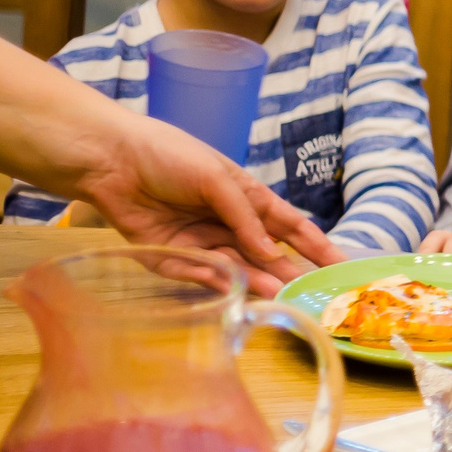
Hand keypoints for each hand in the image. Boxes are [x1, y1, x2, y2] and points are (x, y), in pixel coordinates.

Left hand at [75, 112, 341, 297]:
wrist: (112, 161)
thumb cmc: (171, 156)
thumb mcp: (219, 179)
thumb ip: (247, 217)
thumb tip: (275, 253)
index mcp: (246, 198)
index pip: (290, 226)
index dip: (316, 245)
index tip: (340, 266)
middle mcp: (227, 223)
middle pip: (265, 254)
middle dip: (287, 271)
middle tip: (308, 293)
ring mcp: (200, 242)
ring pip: (236, 268)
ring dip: (255, 281)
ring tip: (275, 294)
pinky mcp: (170, 258)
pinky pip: (196, 274)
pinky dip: (213, 280)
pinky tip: (230, 287)